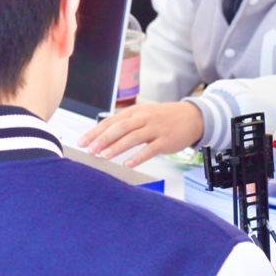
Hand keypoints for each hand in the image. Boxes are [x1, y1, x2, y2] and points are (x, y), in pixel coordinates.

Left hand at [77, 101, 203, 167]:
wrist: (192, 117)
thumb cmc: (164, 118)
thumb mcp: (143, 115)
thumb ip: (126, 124)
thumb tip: (103, 136)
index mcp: (135, 112)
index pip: (110, 121)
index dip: (96, 131)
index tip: (83, 141)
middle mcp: (143, 118)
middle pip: (119, 128)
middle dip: (103, 139)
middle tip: (90, 150)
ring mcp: (155, 129)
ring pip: (133, 137)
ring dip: (117, 147)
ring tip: (104, 156)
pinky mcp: (166, 140)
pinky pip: (150, 149)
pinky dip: (138, 157)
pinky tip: (128, 163)